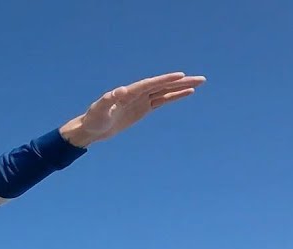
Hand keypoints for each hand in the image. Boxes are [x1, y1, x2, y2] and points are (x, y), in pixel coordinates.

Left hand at [60, 72, 205, 146]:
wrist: (91, 128)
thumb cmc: (93, 119)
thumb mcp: (99, 110)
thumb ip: (109, 99)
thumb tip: (119, 90)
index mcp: (128, 92)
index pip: (150, 84)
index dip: (165, 80)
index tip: (181, 76)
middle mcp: (137, 93)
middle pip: (162, 85)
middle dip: (181, 82)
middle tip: (201, 79)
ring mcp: (142, 100)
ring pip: (165, 91)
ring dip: (182, 87)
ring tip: (199, 83)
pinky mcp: (144, 108)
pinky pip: (162, 100)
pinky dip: (174, 96)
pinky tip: (187, 93)